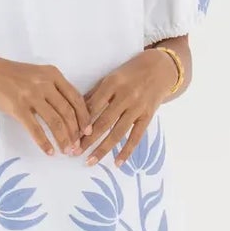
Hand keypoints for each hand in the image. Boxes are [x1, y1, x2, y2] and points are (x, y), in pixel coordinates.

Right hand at [0, 53, 92, 156]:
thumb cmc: (12, 75)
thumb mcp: (37, 74)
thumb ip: (53, 88)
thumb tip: (69, 112)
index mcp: (53, 75)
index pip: (76, 98)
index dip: (84, 117)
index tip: (88, 132)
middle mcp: (45, 83)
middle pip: (67, 112)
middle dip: (75, 133)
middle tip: (77, 147)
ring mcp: (31, 95)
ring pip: (55, 122)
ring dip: (63, 140)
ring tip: (66, 151)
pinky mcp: (17, 107)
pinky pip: (35, 129)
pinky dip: (44, 142)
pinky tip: (49, 151)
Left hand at [77, 49, 176, 166]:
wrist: (160, 68)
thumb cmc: (130, 73)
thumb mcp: (111, 77)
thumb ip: (95, 94)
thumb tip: (75, 111)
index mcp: (112, 83)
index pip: (93, 107)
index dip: (81, 122)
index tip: (69, 136)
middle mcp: (125, 96)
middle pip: (103, 122)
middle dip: (87, 139)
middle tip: (74, 152)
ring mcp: (138, 107)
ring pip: (118, 132)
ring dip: (102, 149)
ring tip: (90, 161)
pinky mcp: (148, 116)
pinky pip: (136, 136)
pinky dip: (127, 151)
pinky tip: (117, 162)